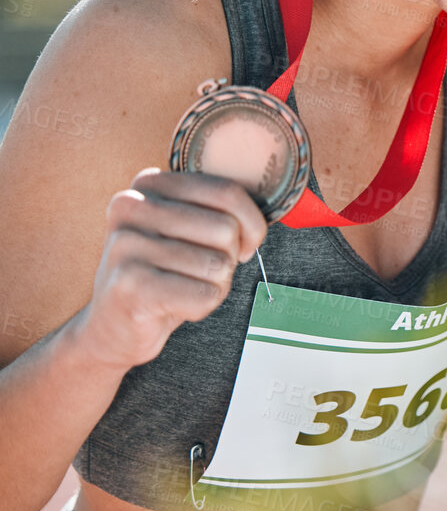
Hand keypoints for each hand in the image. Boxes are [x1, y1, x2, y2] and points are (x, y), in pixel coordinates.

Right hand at [70, 168, 267, 372]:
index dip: (252, 224)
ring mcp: (126, 245)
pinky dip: (202, 306)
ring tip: (183, 288)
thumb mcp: (188, 230)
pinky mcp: (128, 285)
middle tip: (201, 272)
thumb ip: (219, 209)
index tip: (245, 245)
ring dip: (214, 285)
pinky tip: (174, 306)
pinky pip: (203, 294)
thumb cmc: (164, 272)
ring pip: (217, 265)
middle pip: (225, 229)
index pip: (228, 192)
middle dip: (228, 259)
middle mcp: (131, 207)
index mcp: (149, 184)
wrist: (113, 326)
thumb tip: (269, 211)